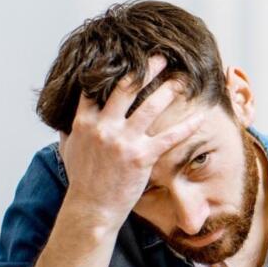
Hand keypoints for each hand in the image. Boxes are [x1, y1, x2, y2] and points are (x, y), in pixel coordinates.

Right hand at [58, 56, 203, 229]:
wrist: (91, 209)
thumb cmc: (82, 181)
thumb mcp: (69, 150)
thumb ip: (71, 130)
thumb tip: (66, 117)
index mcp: (84, 122)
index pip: (97, 87)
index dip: (113, 69)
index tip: (128, 57)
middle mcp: (104, 127)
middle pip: (127, 88)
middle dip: (146, 69)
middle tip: (160, 57)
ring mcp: (124, 141)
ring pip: (151, 107)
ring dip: (169, 89)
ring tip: (182, 79)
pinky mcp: (142, 157)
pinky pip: (170, 137)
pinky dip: (187, 125)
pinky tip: (201, 116)